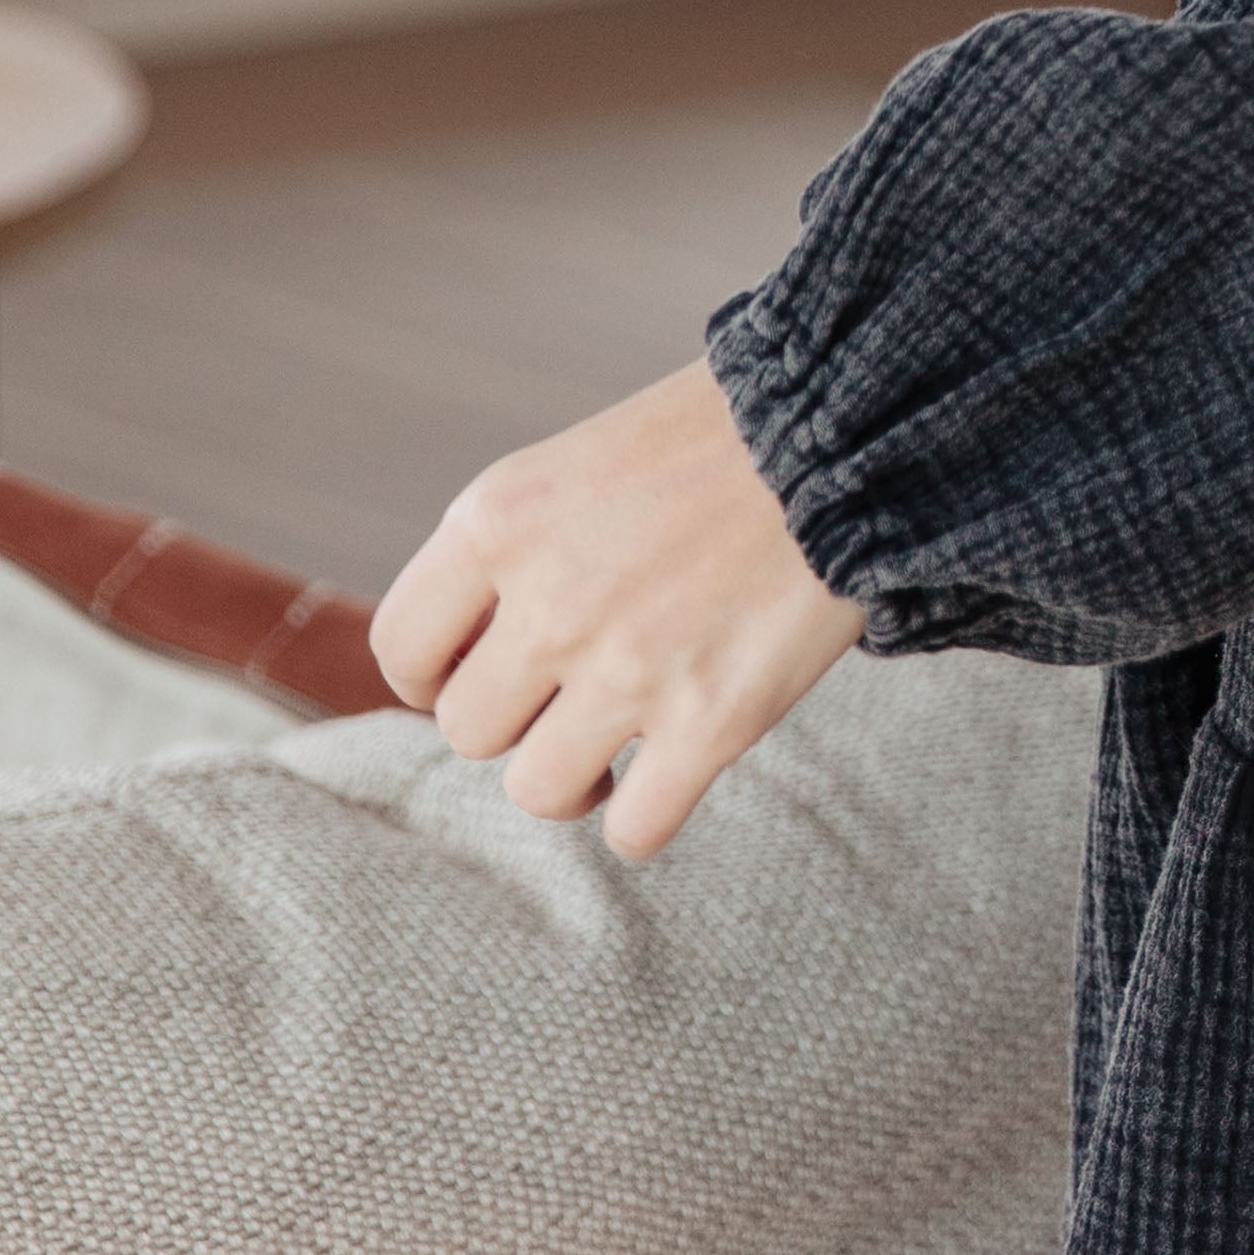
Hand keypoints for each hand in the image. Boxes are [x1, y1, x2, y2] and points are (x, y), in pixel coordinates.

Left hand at [370, 361, 867, 863]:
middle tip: (573, 695)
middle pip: (470, 730)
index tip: (485, 672)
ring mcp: (630, 668)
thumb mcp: (581, 463)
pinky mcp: (713, 722)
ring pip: (539, 791)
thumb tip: (479, 658)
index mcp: (499, 519)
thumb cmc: (718, 437)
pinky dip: (643, 817)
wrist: (852, 425)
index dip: (436, 677)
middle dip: (518, 721)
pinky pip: (634, 830)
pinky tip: (669, 770)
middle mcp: (549, 600)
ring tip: (616, 745)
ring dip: (574, 779)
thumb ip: (518, 555)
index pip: (401, 650)